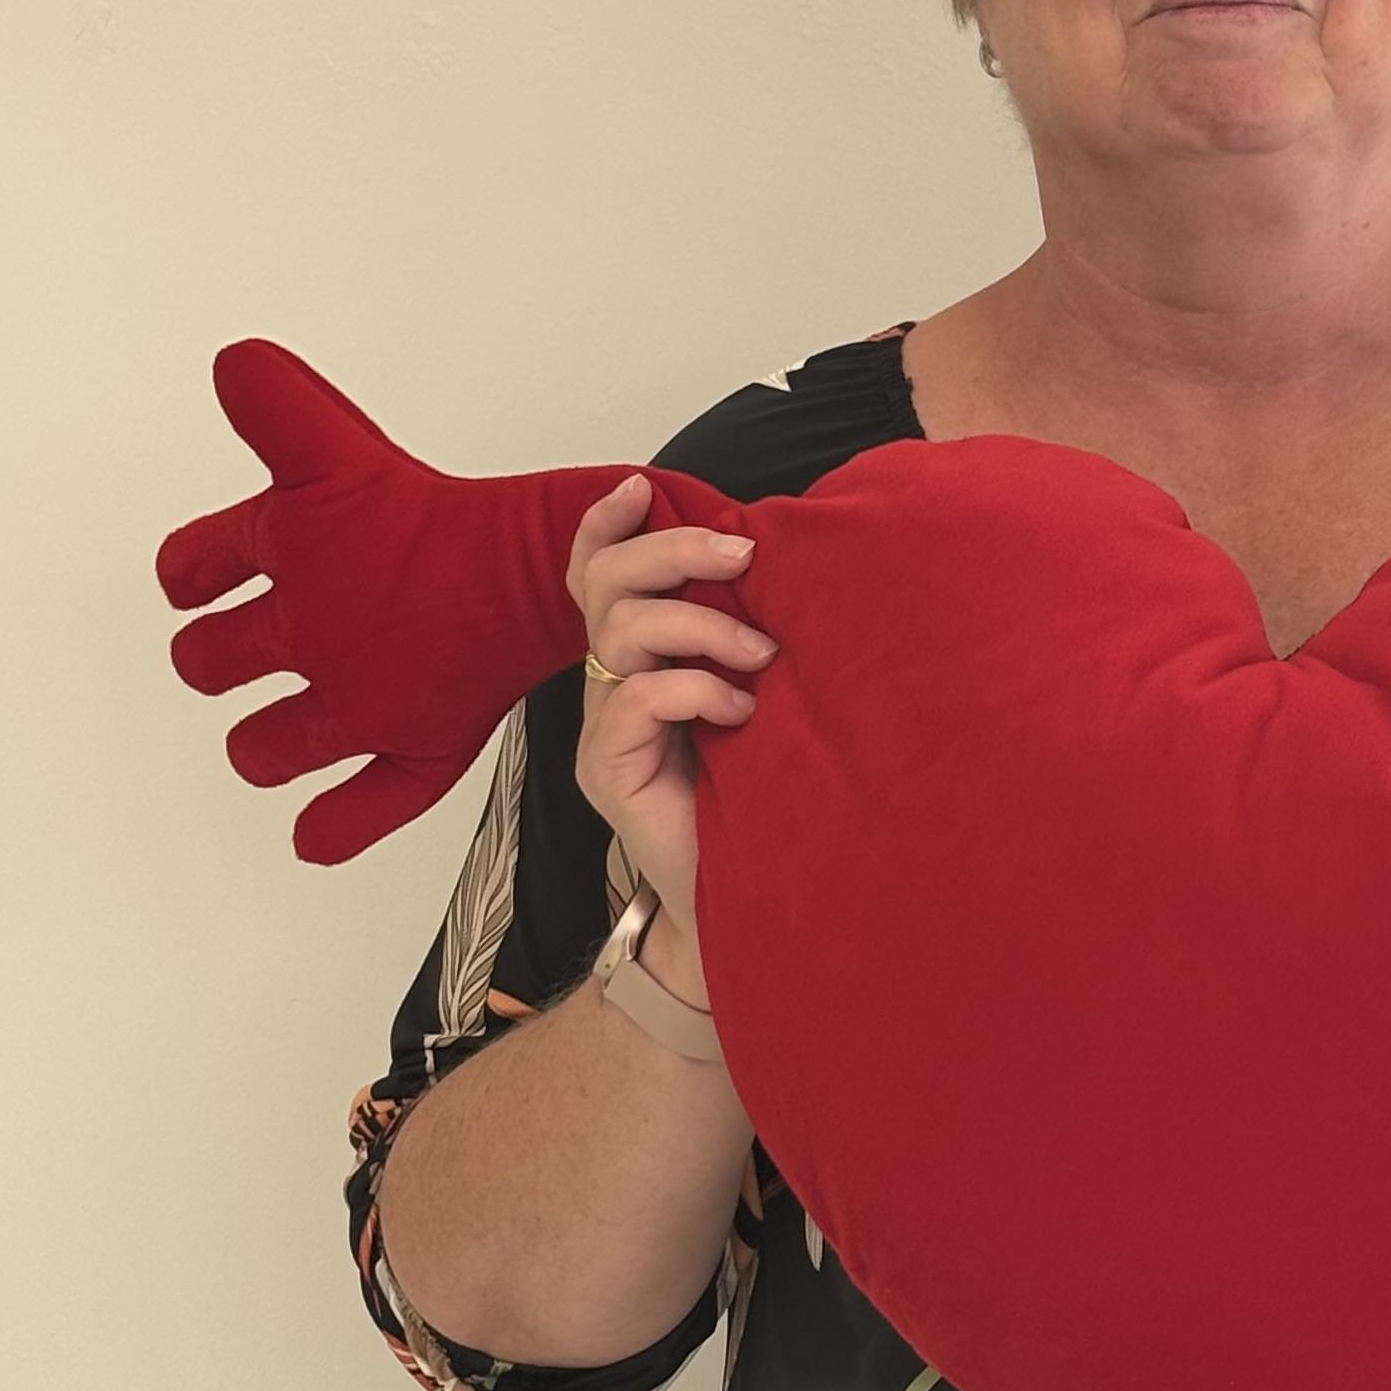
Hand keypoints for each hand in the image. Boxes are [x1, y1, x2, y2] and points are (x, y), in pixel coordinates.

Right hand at [567, 474, 772, 993]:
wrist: (751, 904)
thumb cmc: (767, 803)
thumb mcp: (766, 705)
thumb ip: (752, 647)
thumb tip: (791, 575)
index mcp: (644, 663)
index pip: (599, 578)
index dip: (609, 527)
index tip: (640, 487)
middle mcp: (614, 690)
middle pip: (605, 587)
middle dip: (672, 552)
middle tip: (743, 556)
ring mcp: (607, 731)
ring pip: (622, 633)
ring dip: (700, 625)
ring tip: (762, 655)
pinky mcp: (608, 772)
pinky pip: (641, 699)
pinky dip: (698, 690)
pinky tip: (744, 714)